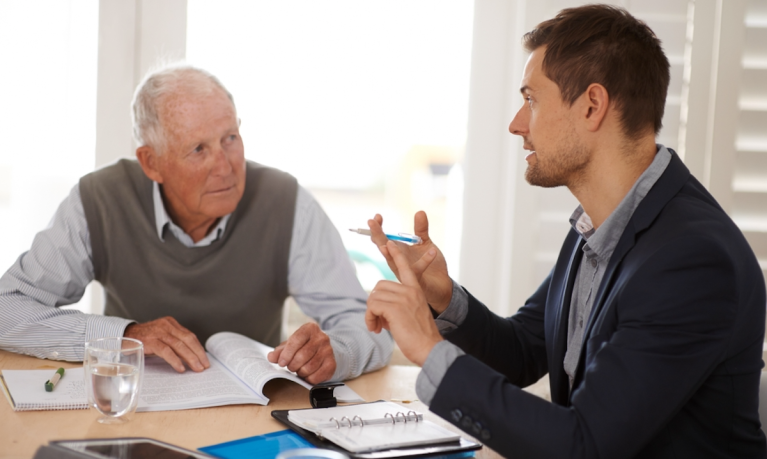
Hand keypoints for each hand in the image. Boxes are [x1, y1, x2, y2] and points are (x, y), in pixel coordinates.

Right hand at [123, 316, 209, 372]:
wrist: (122, 336)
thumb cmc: (143, 340)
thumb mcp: (160, 338)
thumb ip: (173, 343)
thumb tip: (190, 358)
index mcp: (171, 323)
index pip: (190, 335)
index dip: (198, 348)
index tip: (205, 359)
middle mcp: (166, 325)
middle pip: (187, 339)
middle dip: (198, 353)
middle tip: (204, 366)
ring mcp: (158, 332)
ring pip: (179, 345)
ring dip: (190, 358)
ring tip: (196, 368)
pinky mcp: (150, 340)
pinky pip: (166, 351)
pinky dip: (175, 360)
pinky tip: (181, 368)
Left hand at [267, 322, 335, 383]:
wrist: (323, 350)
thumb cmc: (304, 346)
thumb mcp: (291, 345)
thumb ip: (279, 351)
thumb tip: (271, 357)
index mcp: (310, 328)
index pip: (296, 340)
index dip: (286, 354)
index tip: (281, 362)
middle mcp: (322, 338)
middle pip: (302, 355)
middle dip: (292, 365)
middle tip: (291, 367)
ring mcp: (328, 350)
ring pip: (309, 367)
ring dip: (300, 372)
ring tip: (299, 369)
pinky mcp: (332, 363)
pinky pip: (317, 376)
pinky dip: (308, 379)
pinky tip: (307, 375)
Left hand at [366, 241, 442, 365]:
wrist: (430, 349)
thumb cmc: (420, 337)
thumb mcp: (411, 315)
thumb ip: (397, 306)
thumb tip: (378, 308)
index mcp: (416, 290)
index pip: (405, 267)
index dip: (396, 255)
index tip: (389, 244)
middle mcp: (410, 290)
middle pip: (379, 287)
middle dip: (374, 304)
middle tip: (378, 322)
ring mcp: (403, 298)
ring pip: (373, 297)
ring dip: (370, 313)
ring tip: (377, 327)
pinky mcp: (395, 308)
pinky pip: (372, 306)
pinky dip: (369, 318)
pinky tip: (376, 329)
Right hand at [368, 211, 452, 312]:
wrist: (441, 287)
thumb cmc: (431, 266)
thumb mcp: (425, 243)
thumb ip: (421, 229)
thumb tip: (419, 211)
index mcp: (397, 252)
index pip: (383, 239)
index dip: (378, 228)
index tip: (377, 216)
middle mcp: (397, 262)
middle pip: (382, 247)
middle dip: (377, 235)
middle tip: (371, 222)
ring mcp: (404, 272)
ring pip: (393, 261)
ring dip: (390, 251)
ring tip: (388, 242)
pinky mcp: (415, 281)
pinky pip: (417, 270)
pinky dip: (425, 260)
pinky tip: (432, 250)